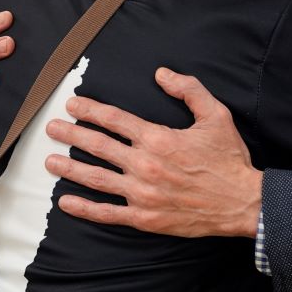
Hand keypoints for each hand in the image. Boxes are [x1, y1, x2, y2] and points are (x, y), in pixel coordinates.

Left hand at [45, 67, 262, 237]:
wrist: (242, 202)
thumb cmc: (228, 159)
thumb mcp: (216, 115)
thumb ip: (188, 90)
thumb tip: (162, 74)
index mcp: (158, 138)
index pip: (114, 120)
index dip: (90, 110)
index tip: (73, 105)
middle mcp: (144, 165)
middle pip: (98, 146)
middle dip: (71, 135)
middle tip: (51, 128)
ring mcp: (142, 193)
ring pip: (96, 178)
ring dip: (69, 168)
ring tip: (49, 161)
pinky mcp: (145, 217)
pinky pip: (107, 214)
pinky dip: (84, 208)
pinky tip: (66, 202)